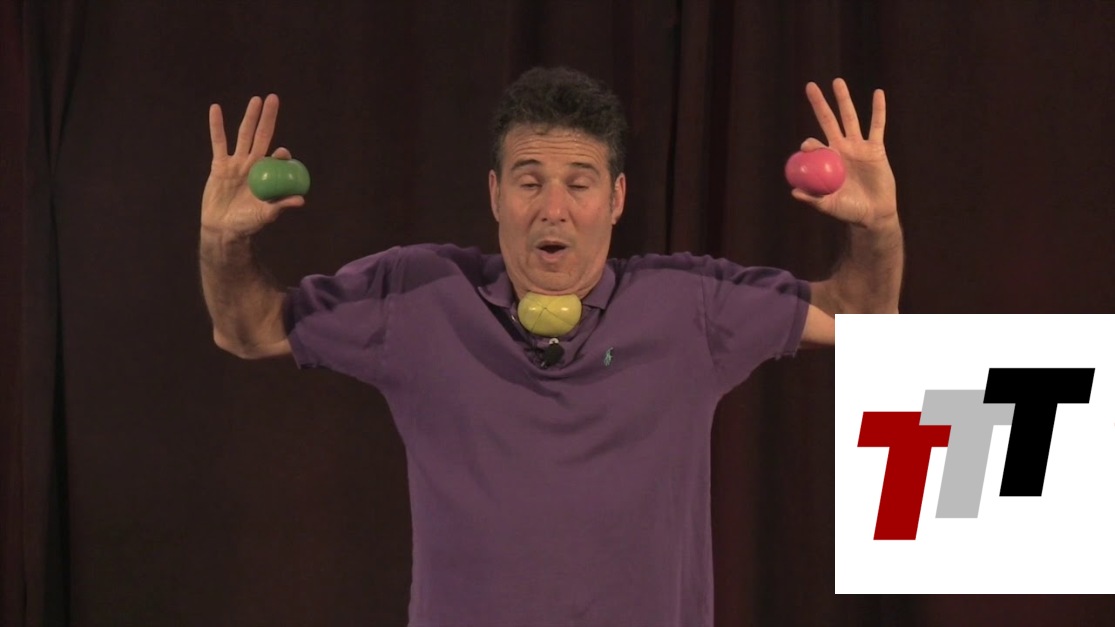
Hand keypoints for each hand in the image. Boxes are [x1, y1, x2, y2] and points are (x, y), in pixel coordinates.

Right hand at [201, 94, 303, 236]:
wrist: (224, 227)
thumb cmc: (247, 223)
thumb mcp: (265, 215)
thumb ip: (281, 206)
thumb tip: (301, 200)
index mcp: (267, 175)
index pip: (276, 158)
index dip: (280, 153)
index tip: (283, 153)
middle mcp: (254, 164)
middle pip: (261, 136)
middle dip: (268, 118)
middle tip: (274, 99)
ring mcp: (237, 162)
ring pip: (243, 135)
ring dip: (250, 117)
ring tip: (257, 100)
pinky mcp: (219, 164)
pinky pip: (218, 142)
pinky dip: (216, 125)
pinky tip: (216, 109)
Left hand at [793, 78, 896, 230]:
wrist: (873, 214)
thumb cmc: (848, 211)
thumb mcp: (829, 206)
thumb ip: (813, 199)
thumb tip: (794, 192)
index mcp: (827, 161)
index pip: (815, 145)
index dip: (810, 143)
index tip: (808, 146)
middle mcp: (840, 149)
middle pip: (829, 121)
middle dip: (819, 104)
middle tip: (810, 86)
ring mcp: (858, 146)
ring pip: (850, 118)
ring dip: (844, 99)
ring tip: (837, 82)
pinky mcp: (876, 148)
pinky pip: (877, 126)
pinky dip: (878, 110)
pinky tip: (878, 93)